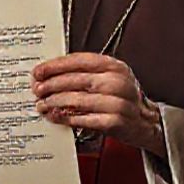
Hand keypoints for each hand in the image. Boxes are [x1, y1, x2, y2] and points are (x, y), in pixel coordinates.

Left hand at [32, 53, 164, 156]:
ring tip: (42, 104)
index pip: (80, 61)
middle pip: (76, 80)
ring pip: (77, 100)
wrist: (146, 121)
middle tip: (37, 89)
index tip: (39, 71)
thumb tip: (51, 73)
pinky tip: (55, 116)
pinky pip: (83, 119)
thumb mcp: (111, 77)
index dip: (56, 65)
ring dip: (55, 102)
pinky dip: (66, 118)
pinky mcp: (114, 122)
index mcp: (114, 66)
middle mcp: (117, 82)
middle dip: (51, 85)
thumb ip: (86, 72)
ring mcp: (117, 103)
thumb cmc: (122, 98)